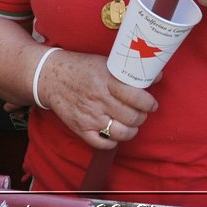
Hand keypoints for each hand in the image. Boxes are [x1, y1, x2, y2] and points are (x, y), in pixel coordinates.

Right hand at [41, 49, 156, 149]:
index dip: (149, 103)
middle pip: (132, 117)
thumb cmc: (81, 68)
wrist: (50, 76)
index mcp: (106, 80)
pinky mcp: (80, 128)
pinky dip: (113, 142)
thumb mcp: (105, 62)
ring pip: (121, 132)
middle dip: (142, 117)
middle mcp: (99, 99)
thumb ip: (128, 71)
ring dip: (131, 130)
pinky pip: (102, 144)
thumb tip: (155, 75)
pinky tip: (116, 133)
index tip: (152, 104)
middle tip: (142, 113)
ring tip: (131, 124)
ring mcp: (89, 116)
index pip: (136, 97)